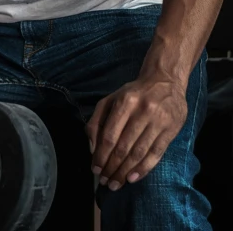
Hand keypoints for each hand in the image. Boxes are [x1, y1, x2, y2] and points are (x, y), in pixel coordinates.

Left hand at [85, 76, 187, 190]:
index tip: (96, 169)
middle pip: (123, 147)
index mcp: (124, 102)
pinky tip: (133, 178)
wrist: (165, 81)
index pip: (110, 135)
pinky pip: (155, 154)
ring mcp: (158, 121)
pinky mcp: (171, 130)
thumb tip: (92, 148)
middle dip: (112, 168)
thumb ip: (97, 121)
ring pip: (139, 153)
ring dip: (125, 172)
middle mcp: (142, 111)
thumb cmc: (134, 94)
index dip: (101, 155)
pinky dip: (143, 169)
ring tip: (116, 183)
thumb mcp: (110, 100)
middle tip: (106, 182)